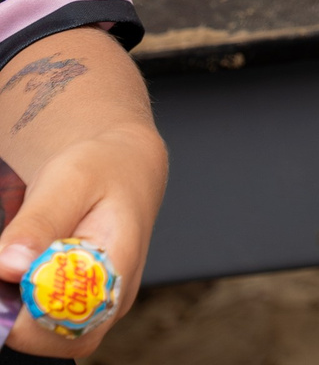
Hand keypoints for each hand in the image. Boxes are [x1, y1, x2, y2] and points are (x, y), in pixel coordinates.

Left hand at [0, 33, 164, 358]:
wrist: (121, 168)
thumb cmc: (101, 170)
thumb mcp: (70, 178)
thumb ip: (41, 221)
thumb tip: (9, 265)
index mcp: (117, 269)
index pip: (72, 319)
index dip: (27, 313)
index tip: (3, 277)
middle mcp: (110, 300)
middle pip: (54, 337)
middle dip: (13, 316)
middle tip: (1, 273)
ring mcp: (94, 307)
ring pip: (43, 334)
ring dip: (13, 308)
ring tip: (9, 261)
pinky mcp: (75, 305)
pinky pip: (40, 322)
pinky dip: (17, 302)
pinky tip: (14, 268)